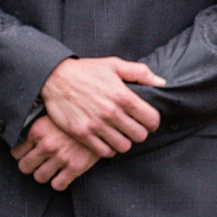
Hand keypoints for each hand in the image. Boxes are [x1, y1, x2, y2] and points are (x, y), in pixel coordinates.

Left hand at [12, 119, 100, 190]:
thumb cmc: (78, 115)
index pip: (16, 152)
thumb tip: (26, 138)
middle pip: (24, 167)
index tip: (27, 155)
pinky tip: (62, 175)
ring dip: (44, 175)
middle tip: (37, 164)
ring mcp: (61, 157)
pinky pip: (58, 185)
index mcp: (38, 130)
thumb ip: (40, 127)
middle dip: (30, 167)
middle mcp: (47, 144)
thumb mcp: (54, 115)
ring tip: (50, 169)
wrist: (105, 118)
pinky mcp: (75, 167)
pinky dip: (58, 183)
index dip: (21, 155)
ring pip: (39, 177)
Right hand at [37, 54, 164, 159]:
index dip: (152, 122)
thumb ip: (140, 73)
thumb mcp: (114, 64)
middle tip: (132, 128)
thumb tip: (161, 83)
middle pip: (139, 136)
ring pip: (123, 146)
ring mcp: (96, 125)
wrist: (54, 78)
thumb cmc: (86, 71)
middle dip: (139, 133)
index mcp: (123, 96)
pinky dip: (108, 149)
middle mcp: (112, 112)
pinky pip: (104, 152)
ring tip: (119, 135)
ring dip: (124, 142)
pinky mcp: (82, 134)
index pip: (151, 120)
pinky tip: (106, 141)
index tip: (146, 121)